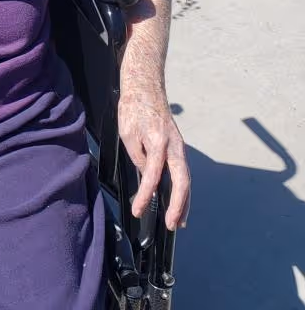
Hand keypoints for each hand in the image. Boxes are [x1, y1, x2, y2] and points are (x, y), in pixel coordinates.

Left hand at [118, 87, 189, 230]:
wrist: (146, 87)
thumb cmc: (134, 108)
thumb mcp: (127, 132)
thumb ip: (138, 156)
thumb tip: (147, 176)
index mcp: (158, 142)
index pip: (152, 176)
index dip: (145, 196)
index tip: (138, 210)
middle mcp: (174, 146)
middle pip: (182, 182)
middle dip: (178, 206)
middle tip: (172, 226)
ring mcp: (179, 147)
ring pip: (185, 179)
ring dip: (184, 202)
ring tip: (179, 222)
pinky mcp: (178, 147)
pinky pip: (183, 172)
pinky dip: (183, 189)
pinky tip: (180, 200)